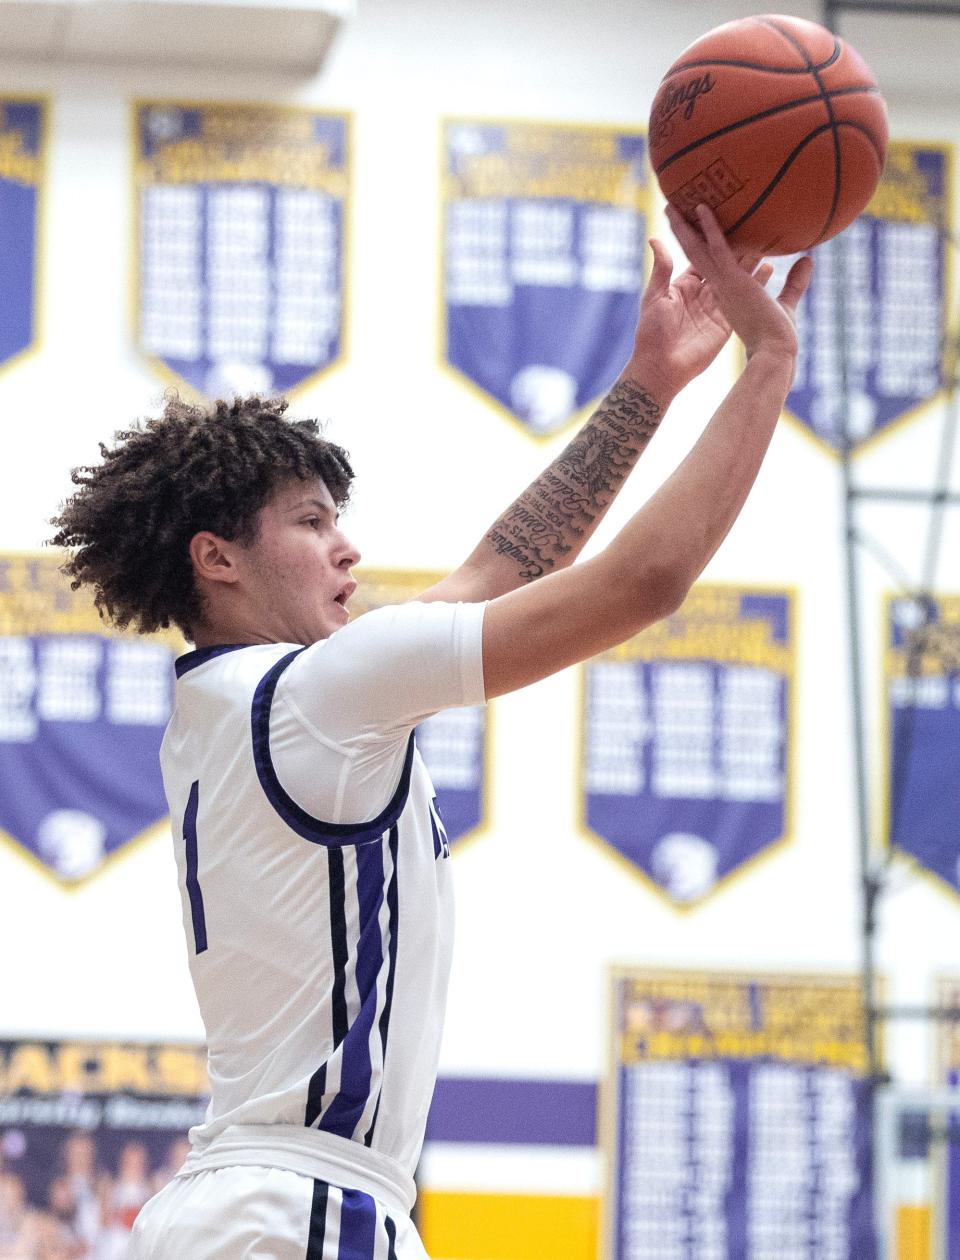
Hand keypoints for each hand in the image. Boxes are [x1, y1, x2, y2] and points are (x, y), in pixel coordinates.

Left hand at [622, 234, 769, 402]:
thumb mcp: (655, 297)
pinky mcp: (726, 321)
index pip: (698, 253)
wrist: (662, 368)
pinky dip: (757, 283)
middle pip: (722, 261)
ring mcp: (716, 306)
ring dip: (751, 259)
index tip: (715, 213)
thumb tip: (656, 238)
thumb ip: (662, 269)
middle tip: (748, 218)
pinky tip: (770, 267)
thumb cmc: (652, 334)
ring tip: (766, 238)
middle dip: (734, 242)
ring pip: (736, 276)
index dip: (705, 235)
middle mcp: (702, 292)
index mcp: (683, 285)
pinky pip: (743, 299)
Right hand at [665, 203, 812, 361]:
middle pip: (697, 254)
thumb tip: (808, 259)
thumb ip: (794, 282)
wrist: (774, 354)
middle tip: (678, 210)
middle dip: (686, 232)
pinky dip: (709, 229)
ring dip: (687, 226)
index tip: (700, 227)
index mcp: (726, 294)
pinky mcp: (729, 283)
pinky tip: (703, 209)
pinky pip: (715, 251)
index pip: (711, 265)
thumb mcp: (785, 303)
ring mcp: (721, 285)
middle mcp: (719, 288)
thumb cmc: (777, 336)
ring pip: (698, 249)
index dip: (703, 246)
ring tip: (677, 203)